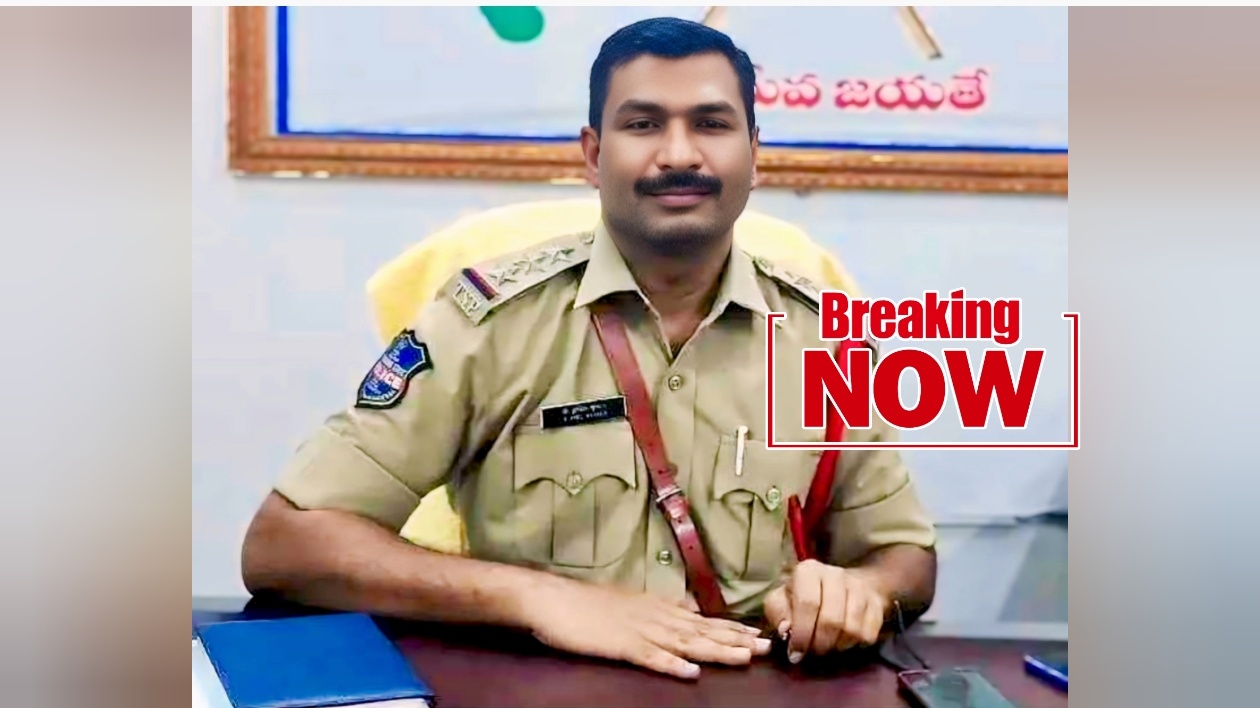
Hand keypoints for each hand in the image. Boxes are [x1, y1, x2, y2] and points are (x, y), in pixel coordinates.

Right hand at [524, 577, 771, 679]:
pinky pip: (649, 657)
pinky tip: (690, 672)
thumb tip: (687, 611)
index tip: (758, 635)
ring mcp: (638, 630)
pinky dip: (671, 664)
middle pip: (701, 630)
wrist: (549, 598)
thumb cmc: (585, 604)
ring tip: (743, 657)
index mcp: (656, 607)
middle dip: (734, 639)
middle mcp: (654, 616)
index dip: (730, 628)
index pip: (701, 620)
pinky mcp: (619, 645)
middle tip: (766, 647)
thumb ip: (658, 610)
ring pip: (684, 642)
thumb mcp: (629, 603)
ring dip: (714, 650)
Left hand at [763, 560, 889, 663]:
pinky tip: (843, 640)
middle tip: (813, 651)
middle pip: (832, 620)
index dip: (801, 634)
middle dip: (820, 644)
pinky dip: (855, 645)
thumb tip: (786, 630)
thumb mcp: (781, 600)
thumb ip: (777, 613)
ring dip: (837, 646)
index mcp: (808, 571)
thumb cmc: (803, 596)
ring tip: (828, 645)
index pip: (808, 604)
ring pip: (852, 629)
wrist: (841, 585)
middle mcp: (836, 575)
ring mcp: (860, 588)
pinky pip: (868, 634)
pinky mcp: (877, 603)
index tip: (796, 653)